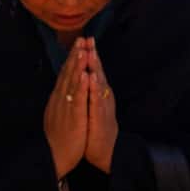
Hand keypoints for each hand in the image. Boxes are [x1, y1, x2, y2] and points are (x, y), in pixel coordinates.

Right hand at [44, 39, 88, 178]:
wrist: (54, 159)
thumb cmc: (58, 140)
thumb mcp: (58, 116)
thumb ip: (60, 102)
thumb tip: (62, 90)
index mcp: (58, 100)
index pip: (65, 76)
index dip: (71, 60)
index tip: (78, 45)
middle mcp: (60, 101)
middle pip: (67, 75)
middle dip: (75, 56)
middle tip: (81, 39)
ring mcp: (65, 108)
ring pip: (72, 83)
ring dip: (78, 66)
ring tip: (83, 50)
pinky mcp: (73, 118)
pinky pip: (78, 99)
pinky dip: (82, 86)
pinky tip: (86, 75)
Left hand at [83, 39, 117, 173]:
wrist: (104, 150)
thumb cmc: (96, 128)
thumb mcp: (92, 106)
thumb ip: (89, 91)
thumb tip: (85, 76)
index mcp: (98, 94)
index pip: (93, 70)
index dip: (89, 55)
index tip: (85, 39)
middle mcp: (102, 97)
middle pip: (98, 73)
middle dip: (93, 55)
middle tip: (89, 39)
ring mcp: (102, 107)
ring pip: (98, 84)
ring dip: (95, 68)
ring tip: (90, 53)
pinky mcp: (100, 118)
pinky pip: (96, 101)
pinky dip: (94, 89)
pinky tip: (92, 78)